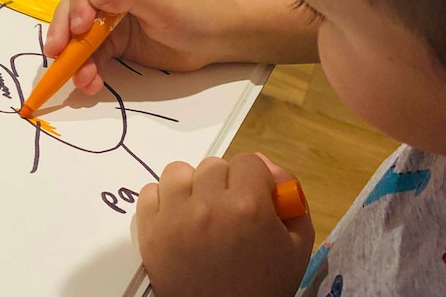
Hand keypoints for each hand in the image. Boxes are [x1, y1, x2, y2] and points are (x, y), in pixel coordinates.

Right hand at [44, 0, 242, 94]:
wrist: (219, 39)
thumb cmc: (200, 12)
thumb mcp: (168, 2)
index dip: (79, 0)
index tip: (81, 25)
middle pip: (76, 6)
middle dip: (64, 29)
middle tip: (57, 52)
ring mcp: (112, 18)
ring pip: (80, 34)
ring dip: (75, 56)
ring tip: (80, 78)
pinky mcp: (115, 43)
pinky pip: (93, 55)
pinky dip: (88, 69)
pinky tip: (89, 83)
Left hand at [136, 153, 314, 296]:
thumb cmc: (262, 285)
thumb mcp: (296, 245)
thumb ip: (290, 199)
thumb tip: (269, 168)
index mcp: (248, 205)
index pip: (248, 161)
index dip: (253, 180)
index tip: (252, 198)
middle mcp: (208, 204)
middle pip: (214, 165)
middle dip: (224, 184)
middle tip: (228, 211)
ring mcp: (174, 214)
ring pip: (179, 171)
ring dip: (190, 186)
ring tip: (199, 211)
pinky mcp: (149, 228)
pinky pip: (150, 191)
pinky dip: (162, 200)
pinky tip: (176, 218)